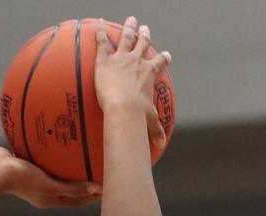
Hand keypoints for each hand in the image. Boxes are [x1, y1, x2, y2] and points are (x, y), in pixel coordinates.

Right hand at [0, 152, 100, 207]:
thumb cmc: (20, 178)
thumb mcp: (48, 185)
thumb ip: (71, 188)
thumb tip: (96, 189)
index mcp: (49, 200)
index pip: (77, 201)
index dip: (93, 197)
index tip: (109, 188)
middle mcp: (44, 192)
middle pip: (71, 189)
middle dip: (86, 185)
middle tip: (102, 174)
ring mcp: (36, 181)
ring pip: (61, 176)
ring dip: (73, 171)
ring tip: (86, 160)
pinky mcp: (29, 168)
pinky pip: (50, 164)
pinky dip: (60, 159)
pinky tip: (65, 146)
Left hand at [95, 16, 171, 147]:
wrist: (122, 107)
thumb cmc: (136, 115)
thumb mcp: (148, 121)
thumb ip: (154, 131)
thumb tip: (161, 145)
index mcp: (150, 73)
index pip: (160, 62)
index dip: (163, 58)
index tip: (166, 55)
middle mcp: (138, 61)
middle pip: (143, 44)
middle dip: (145, 35)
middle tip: (145, 28)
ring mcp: (122, 58)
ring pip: (127, 38)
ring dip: (129, 28)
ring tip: (131, 20)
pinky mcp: (105, 59)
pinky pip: (103, 41)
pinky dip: (101, 31)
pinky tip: (100, 22)